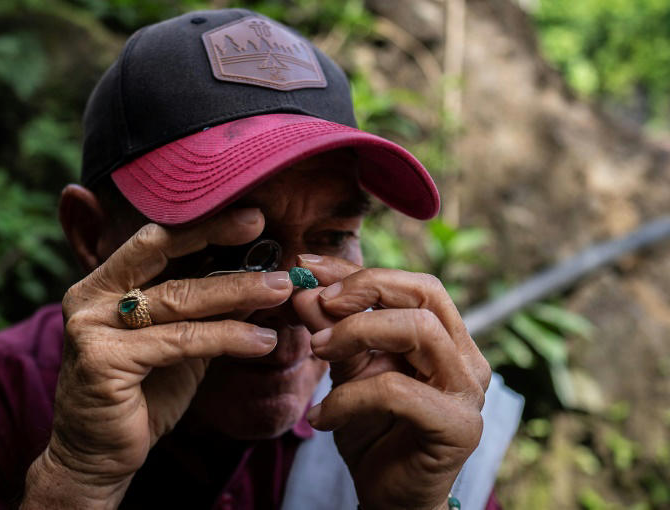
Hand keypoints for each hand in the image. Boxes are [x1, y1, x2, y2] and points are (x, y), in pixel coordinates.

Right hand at [22, 209, 293, 508]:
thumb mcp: (179, 343)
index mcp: (103, 283)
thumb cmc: (143, 393)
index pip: (157, 241)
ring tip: (280, 289)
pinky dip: (227, 338)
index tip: (251, 217)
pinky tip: (262, 340)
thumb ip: (204, 311)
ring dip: (237, 292)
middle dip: (218, 239)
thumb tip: (259, 277)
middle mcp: (89, 296)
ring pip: (179, 298)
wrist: (101, 456)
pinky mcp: (102, 360)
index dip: (203, 225)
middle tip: (265, 231)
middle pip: (163, 254)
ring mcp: (90, 326)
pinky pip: (179, 341)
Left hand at [292, 256, 490, 509]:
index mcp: (446, 338)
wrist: (388, 496)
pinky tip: (320, 417)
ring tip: (317, 350)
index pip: (414, 284)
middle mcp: (466, 358)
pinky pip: (396, 391)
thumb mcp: (346, 371)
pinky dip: (348, 397)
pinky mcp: (457, 427)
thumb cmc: (372, 430)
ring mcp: (467, 392)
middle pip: (425, 294)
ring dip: (356, 333)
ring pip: (418, 330)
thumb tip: (305, 291)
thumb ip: (333, 331)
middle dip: (364, 290)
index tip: (309, 266)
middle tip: (316, 303)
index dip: (360, 271)